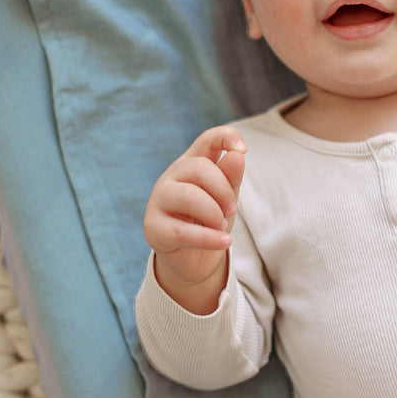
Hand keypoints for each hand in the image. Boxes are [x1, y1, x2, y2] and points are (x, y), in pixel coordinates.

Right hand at [143, 125, 246, 312]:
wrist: (195, 261)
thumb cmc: (209, 223)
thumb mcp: (226, 199)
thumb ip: (231, 178)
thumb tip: (237, 156)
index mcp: (191, 165)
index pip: (207, 139)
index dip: (225, 136)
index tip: (242, 150)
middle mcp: (170, 178)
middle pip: (199, 167)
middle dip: (223, 191)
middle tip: (231, 210)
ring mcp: (158, 201)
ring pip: (189, 196)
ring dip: (214, 214)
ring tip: (222, 227)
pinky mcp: (154, 228)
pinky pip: (183, 231)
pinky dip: (209, 238)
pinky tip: (224, 242)